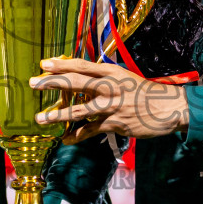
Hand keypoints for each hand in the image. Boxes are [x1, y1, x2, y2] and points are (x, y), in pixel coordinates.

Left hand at [30, 58, 189, 143]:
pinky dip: (77, 136)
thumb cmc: (143, 92)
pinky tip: (65, 140)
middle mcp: (110, 86)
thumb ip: (103, 78)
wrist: (168, 108)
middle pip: (76, 83)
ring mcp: (112, 106)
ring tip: (40, 119)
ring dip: (58, 115)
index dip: (62, 64)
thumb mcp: (124, 78)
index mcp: (112, 72)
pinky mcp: (116, 123)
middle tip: (33, 83)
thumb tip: (81, 77)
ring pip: (79, 110)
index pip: (82, 66)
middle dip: (52, 83)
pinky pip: (91, 130)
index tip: (44, 63)